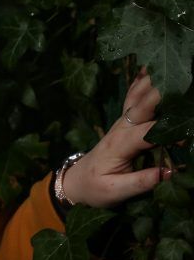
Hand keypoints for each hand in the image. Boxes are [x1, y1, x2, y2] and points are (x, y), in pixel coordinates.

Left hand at [61, 68, 169, 208]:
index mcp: (119, 144)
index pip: (148, 132)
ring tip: (166, 67)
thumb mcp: (115, 192)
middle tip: (181, 83)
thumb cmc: (95, 188)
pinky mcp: (124, 121)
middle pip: (143, 105)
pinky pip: (133, 97)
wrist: (76, 182)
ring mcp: (122, 122)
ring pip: (138, 96)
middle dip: (163, 93)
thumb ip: (141, 182)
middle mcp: (121, 127)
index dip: (169, 131)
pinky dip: (142, 82)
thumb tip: (168, 173)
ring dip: (153, 81)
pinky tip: (149, 67)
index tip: (185, 136)